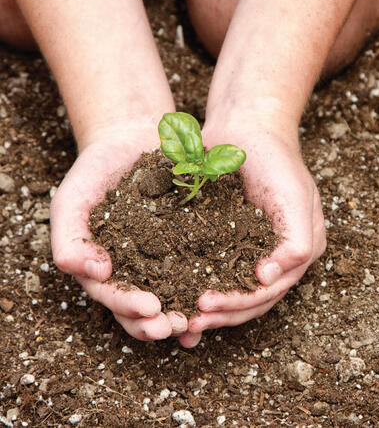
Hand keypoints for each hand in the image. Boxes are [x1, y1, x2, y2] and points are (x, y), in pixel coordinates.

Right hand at [50, 119, 200, 346]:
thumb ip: (71, 240)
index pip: (114, 298)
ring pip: (173, 296)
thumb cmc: (93, 174)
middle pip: (144, 309)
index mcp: (104, 270)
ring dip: (184, 313)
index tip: (151, 308)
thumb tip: (95, 274)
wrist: (129, 140)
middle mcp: (135, 272)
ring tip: (198, 320)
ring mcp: (164, 259)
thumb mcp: (72, 202)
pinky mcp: (190, 242)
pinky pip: (200, 267)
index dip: (130, 307)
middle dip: (158, 322)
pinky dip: (208, 284)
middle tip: (176, 325)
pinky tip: (221, 294)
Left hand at [188, 112, 325, 333]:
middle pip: (252, 299)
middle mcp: (281, 257)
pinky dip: (198, 289)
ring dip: (209, 310)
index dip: (240, 302)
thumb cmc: (275, 159)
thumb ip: (296, 240)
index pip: (272, 290)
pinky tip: (177, 301)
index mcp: (302, 249)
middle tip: (188, 321)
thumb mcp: (294, 196)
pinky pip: (215, 271)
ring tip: (181, 321)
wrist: (248, 127)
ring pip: (233, 292)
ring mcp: (254, 250)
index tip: (206, 303)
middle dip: (221, 313)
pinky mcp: (228, 242)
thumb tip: (268, 279)